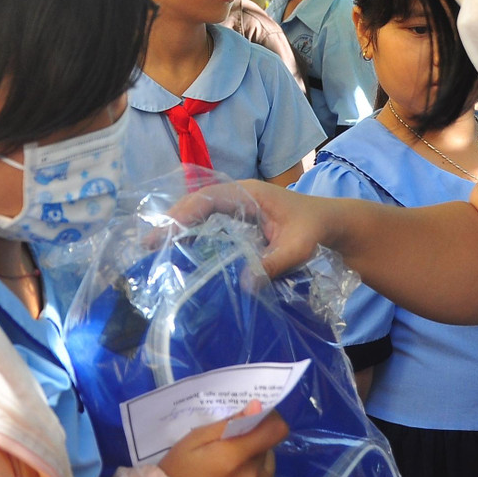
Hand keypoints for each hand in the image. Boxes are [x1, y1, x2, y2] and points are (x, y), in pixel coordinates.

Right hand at [161, 406, 289, 476]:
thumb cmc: (178, 473)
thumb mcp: (195, 439)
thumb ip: (229, 423)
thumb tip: (257, 407)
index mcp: (234, 457)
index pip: (275, 430)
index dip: (269, 420)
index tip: (256, 420)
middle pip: (269, 449)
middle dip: (254, 444)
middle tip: (231, 450)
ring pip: (269, 469)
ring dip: (257, 465)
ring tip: (232, 471)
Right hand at [169, 181, 336, 278]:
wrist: (330, 223)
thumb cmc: (315, 228)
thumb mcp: (299, 246)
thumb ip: (275, 262)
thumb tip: (245, 283)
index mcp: (248, 193)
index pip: (208, 198)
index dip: (184, 213)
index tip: (164, 232)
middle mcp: (237, 196)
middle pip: (196, 203)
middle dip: (172, 221)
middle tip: (147, 245)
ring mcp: (235, 207)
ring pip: (199, 212)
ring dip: (178, 228)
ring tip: (154, 249)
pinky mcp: (237, 220)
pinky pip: (208, 222)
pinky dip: (191, 234)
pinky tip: (179, 252)